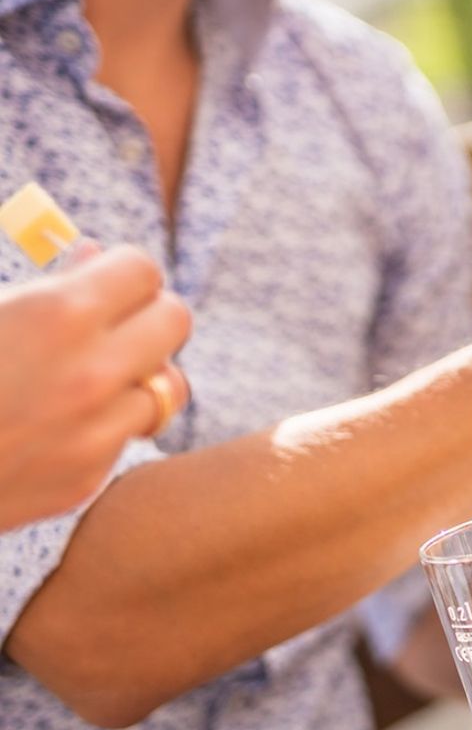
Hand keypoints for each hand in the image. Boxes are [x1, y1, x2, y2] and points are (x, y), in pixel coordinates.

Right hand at [0, 248, 191, 531]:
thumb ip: (37, 280)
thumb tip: (87, 252)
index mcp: (56, 315)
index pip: (142, 270)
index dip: (115, 269)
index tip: (92, 276)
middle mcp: (91, 374)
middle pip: (176, 321)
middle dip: (144, 312)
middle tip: (106, 318)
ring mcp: (94, 432)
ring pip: (169, 386)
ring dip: (141, 372)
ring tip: (97, 368)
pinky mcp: (85, 477)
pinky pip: (127, 436)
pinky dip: (107, 422)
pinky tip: (60, 417)